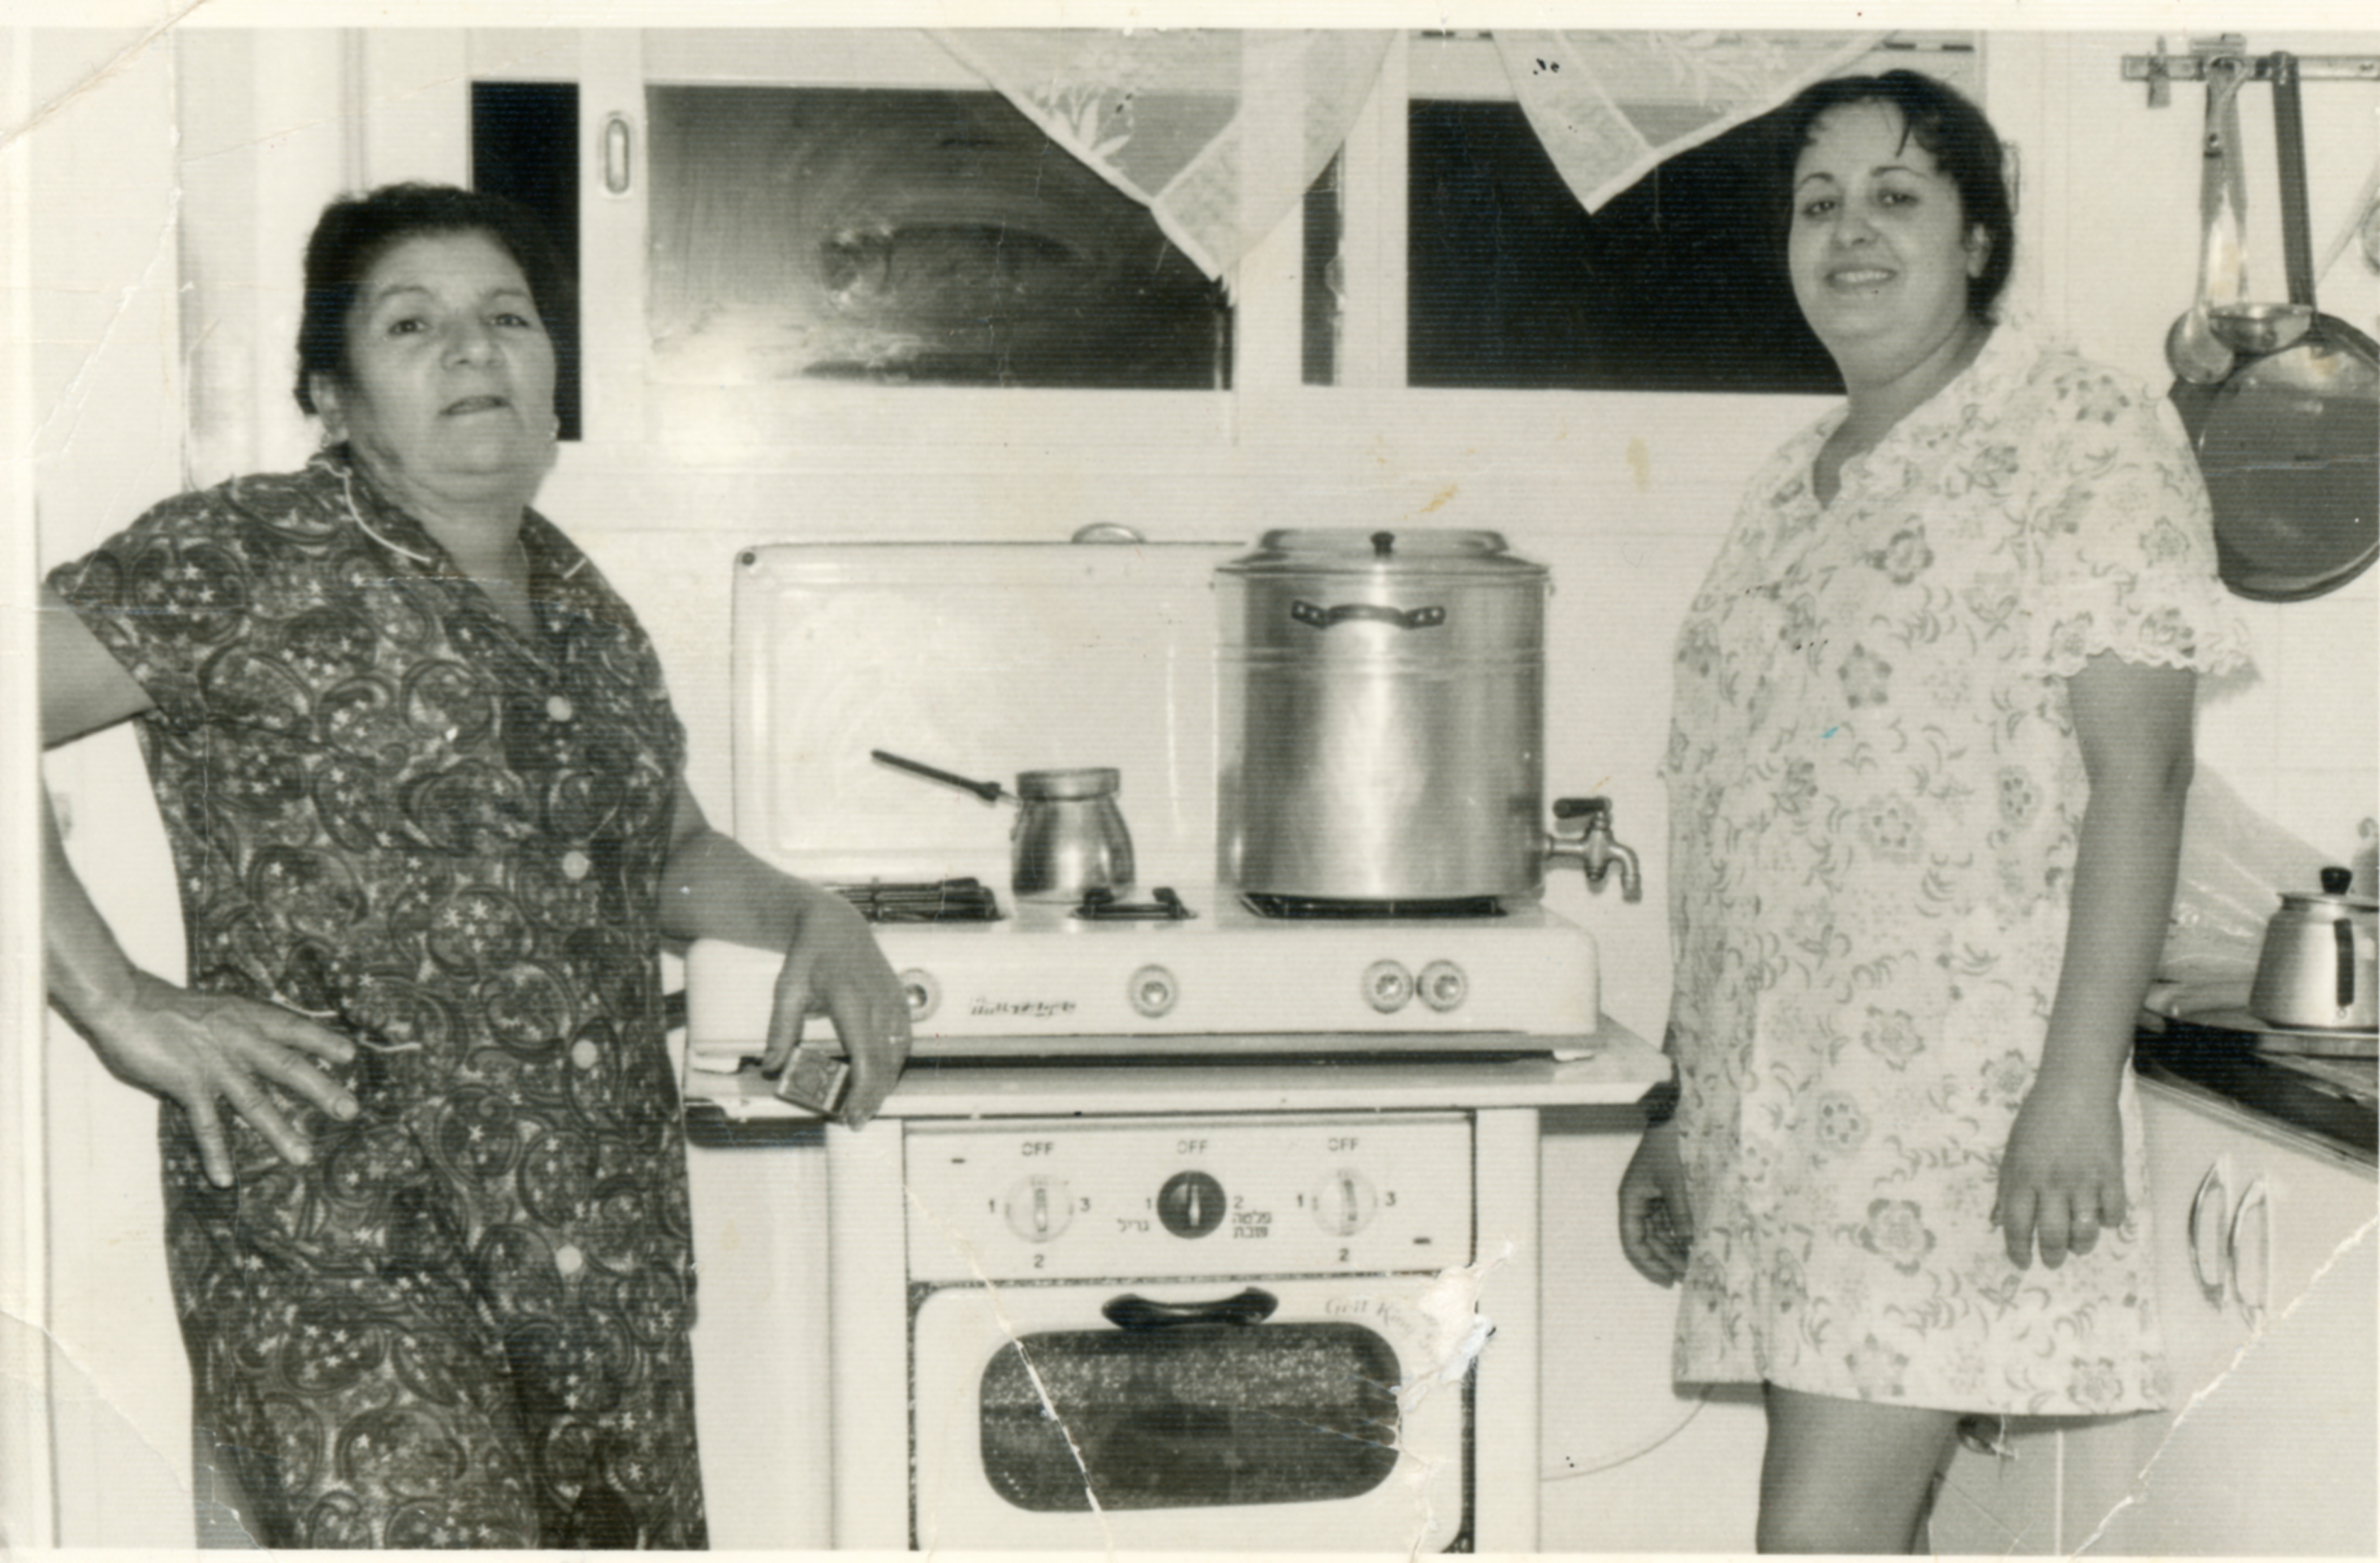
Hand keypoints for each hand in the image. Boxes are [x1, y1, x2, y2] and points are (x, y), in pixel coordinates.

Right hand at [79, 972, 359, 1187]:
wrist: (126, 1002)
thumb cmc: (172, 1009)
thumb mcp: (219, 1011)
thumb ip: (242, 1033)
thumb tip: (262, 1056)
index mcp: (248, 1017)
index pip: (294, 1027)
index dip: (323, 1040)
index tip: (351, 1055)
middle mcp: (240, 1039)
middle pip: (289, 1066)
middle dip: (322, 1089)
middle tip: (350, 1110)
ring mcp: (215, 1064)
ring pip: (255, 1101)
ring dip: (280, 1131)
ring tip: (302, 1156)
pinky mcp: (187, 1084)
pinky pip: (206, 1124)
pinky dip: (216, 1152)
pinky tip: (225, 1177)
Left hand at [761, 886, 911, 1129]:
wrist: (836, 924)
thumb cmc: (811, 954)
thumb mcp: (787, 990)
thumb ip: (780, 1029)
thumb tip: (771, 1065)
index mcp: (850, 999)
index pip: (866, 1055)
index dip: (864, 1090)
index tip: (853, 1113)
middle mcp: (878, 1001)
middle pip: (885, 1062)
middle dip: (873, 1096)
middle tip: (855, 1120)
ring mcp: (893, 1000)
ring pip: (899, 1053)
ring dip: (885, 1082)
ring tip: (866, 1103)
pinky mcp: (900, 1000)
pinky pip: (904, 1039)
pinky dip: (895, 1063)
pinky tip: (881, 1077)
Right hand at [1618, 1122, 1694, 1286]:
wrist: (1673, 1120)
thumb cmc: (1667, 1148)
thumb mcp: (1674, 1181)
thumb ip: (1680, 1213)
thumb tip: (1688, 1243)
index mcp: (1631, 1200)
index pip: (1633, 1242)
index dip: (1648, 1264)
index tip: (1667, 1279)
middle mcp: (1638, 1204)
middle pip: (1647, 1242)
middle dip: (1666, 1261)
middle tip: (1687, 1277)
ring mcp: (1652, 1200)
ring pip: (1660, 1235)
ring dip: (1674, 1250)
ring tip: (1693, 1266)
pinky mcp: (1665, 1195)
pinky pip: (1670, 1223)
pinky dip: (1680, 1235)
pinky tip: (1694, 1246)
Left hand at [1994, 1069, 2124, 1268]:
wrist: (2075, 1088)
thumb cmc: (2039, 1117)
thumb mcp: (2012, 1150)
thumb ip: (2006, 1187)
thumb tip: (1997, 1221)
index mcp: (2021, 1175)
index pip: (2016, 1226)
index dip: (2018, 1250)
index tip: (2022, 1262)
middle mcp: (2051, 1182)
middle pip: (2051, 1236)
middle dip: (2051, 1256)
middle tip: (2052, 1260)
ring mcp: (2083, 1180)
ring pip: (2084, 1233)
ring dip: (2080, 1246)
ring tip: (2077, 1245)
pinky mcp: (2112, 1174)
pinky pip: (2113, 1214)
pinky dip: (2108, 1222)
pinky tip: (2101, 1216)